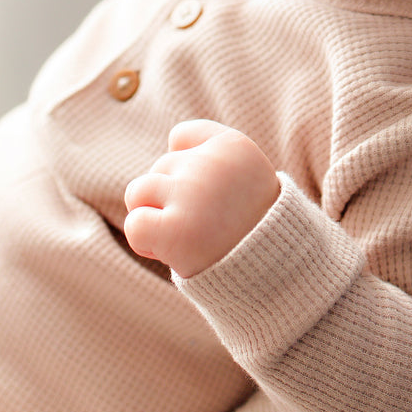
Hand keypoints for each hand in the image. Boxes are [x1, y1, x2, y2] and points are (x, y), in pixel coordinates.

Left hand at [123, 121, 280, 278]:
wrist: (276, 272)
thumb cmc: (251, 223)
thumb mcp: (246, 173)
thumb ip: (211, 150)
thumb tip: (171, 145)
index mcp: (234, 145)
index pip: (180, 138)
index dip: (185, 166)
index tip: (212, 193)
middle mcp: (212, 164)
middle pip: (161, 167)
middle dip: (172, 197)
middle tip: (207, 223)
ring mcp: (192, 195)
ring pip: (138, 191)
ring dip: (153, 216)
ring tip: (186, 235)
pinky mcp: (176, 230)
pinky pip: (135, 224)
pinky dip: (144, 242)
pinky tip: (169, 250)